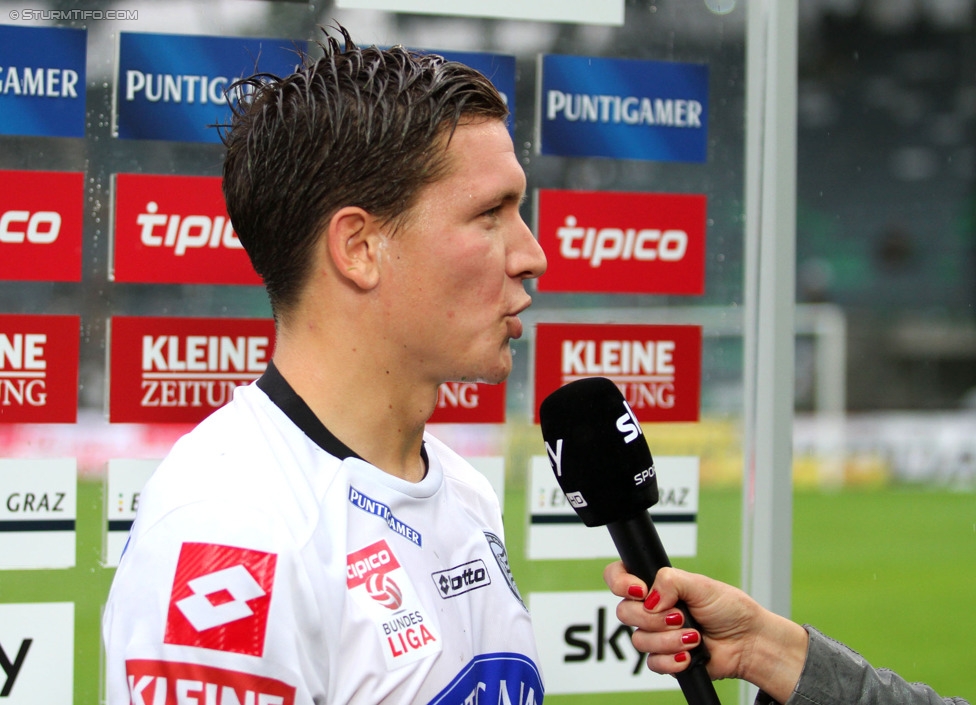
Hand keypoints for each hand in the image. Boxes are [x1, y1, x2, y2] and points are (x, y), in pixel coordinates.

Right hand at [604, 563, 807, 701]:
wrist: (748, 642)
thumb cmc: (729, 609)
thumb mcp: (701, 584)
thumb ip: (670, 581)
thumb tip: (649, 597)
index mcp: (655, 585)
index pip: (617, 576)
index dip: (620, 583)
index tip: (640, 590)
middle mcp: (651, 609)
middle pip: (624, 612)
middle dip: (654, 618)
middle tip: (680, 616)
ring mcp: (656, 634)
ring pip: (638, 639)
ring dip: (669, 640)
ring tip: (694, 636)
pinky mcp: (665, 658)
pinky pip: (652, 662)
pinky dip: (672, 659)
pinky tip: (689, 655)